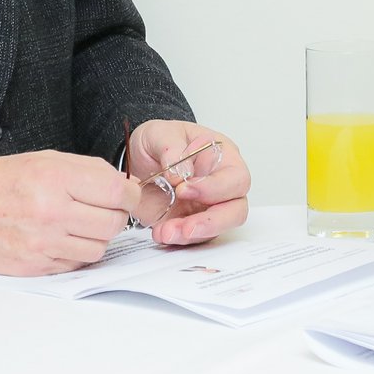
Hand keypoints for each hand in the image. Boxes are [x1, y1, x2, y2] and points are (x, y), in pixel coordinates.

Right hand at [0, 151, 135, 275]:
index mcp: (55, 178)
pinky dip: (78, 252)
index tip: (127, 194)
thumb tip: (123, 185)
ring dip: (97, 236)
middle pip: (114, 223)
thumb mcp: (43, 160)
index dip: (131, 194)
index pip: (118, 192)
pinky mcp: (36, 266)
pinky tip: (64, 238)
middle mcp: (52, 211)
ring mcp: (44, 243)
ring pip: (100, 247)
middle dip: (117, 215)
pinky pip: (77, 263)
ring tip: (80, 223)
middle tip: (103, 208)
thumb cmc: (0, 181)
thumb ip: (85, 171)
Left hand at [127, 120, 250, 245]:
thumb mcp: (158, 133)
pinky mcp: (191, 224)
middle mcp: (221, 186)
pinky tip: (160, 233)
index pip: (235, 178)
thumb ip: (170, 147)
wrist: (137, 163)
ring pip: (215, 230)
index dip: (215, 188)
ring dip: (192, 234)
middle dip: (212, 222)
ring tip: (165, 231)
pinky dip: (177, 240)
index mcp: (223, 157)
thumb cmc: (159, 142)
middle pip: (236, 210)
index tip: (184, 189)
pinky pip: (193, 239)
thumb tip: (180, 172)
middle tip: (186, 226)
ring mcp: (208, 208)